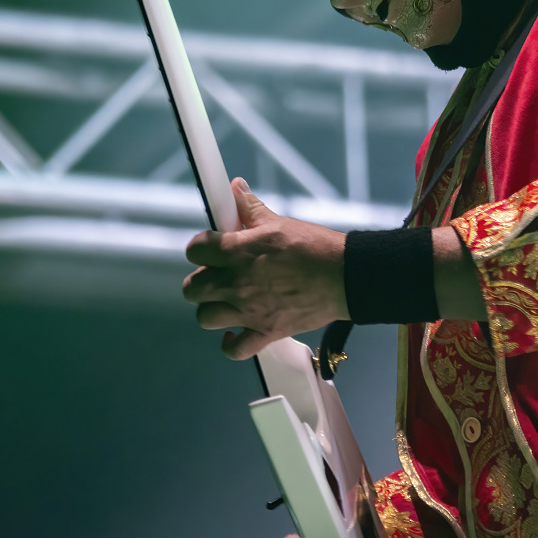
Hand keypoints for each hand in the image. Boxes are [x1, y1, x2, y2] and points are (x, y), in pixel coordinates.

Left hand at [183, 178, 347, 358]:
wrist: (345, 277)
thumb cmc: (315, 248)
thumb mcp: (279, 223)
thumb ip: (251, 208)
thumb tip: (235, 188)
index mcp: (238, 252)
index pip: (195, 250)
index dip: (201, 248)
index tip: (211, 249)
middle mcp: (237, 283)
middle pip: (192, 288)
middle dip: (201, 281)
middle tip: (217, 276)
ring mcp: (249, 311)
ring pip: (206, 317)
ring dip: (213, 309)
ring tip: (226, 302)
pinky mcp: (266, 332)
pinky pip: (235, 349)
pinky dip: (231, 343)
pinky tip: (235, 332)